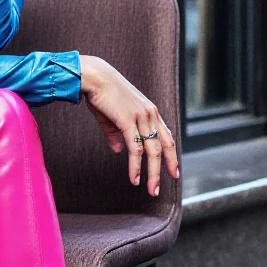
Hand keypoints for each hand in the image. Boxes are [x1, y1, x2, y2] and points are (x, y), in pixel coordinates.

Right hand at [79, 55, 179, 195]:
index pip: (166, 137)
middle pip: (164, 147)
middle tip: (161, 187)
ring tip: (150, 190)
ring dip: (152, 173)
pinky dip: (136, 166)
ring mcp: (141, 117)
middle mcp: (150, 114)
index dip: (171, 155)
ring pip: (152, 151)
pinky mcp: (129, 121)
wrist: (93, 77)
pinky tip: (134, 178)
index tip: (172, 171)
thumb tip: (120, 151)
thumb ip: (116, 135)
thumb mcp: (111, 117)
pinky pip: (135, 149)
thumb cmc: (100, 94)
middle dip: (166, 169)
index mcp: (149, 111)